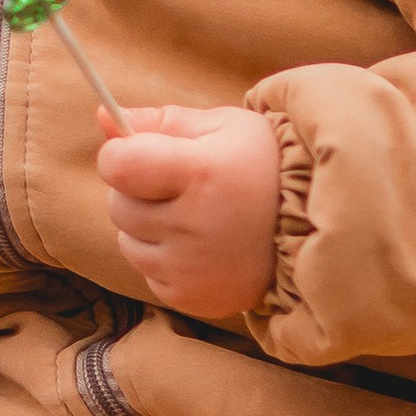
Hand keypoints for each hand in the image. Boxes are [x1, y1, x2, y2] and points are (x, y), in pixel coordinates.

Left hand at [95, 103, 281, 319]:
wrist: (315, 226)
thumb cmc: (264, 166)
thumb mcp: (223, 127)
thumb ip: (160, 121)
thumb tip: (100, 116)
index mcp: (202, 172)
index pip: (118, 166)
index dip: (119, 156)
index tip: (140, 154)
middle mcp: (194, 225)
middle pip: (118, 206)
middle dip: (137, 193)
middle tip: (179, 188)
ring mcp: (193, 268)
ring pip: (128, 243)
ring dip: (148, 229)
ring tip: (195, 218)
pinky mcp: (193, 298)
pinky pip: (149, 275)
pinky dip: (165, 261)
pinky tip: (201, 248)